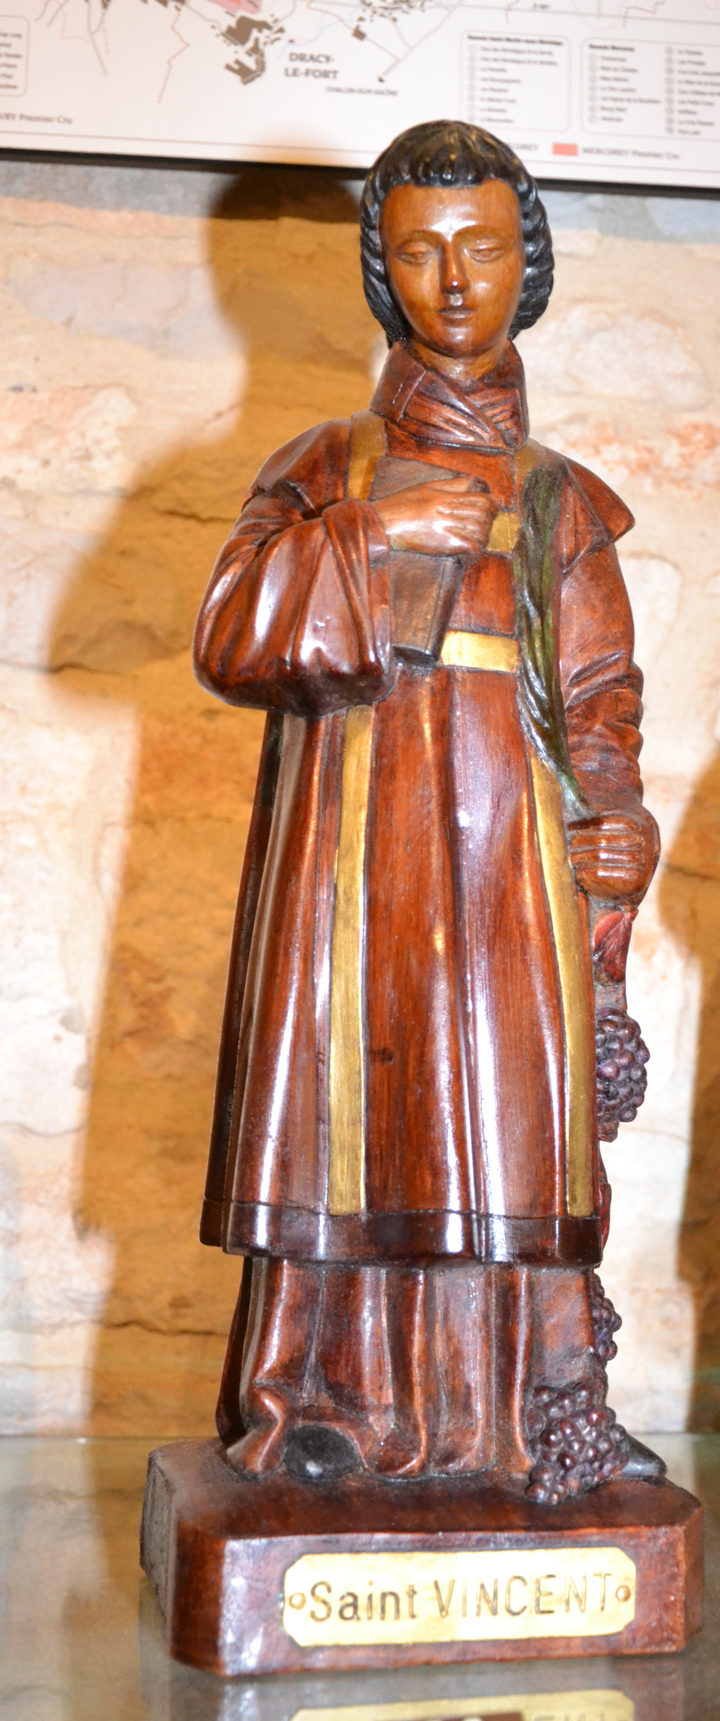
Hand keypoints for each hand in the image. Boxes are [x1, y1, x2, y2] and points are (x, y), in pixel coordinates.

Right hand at [373, 476, 496, 556]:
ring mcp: (447, 526)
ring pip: (481, 530)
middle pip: (484, 513)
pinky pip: (470, 546)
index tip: (489, 510)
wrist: (383, 523)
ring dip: (482, 537)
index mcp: (447, 495)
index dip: (491, 504)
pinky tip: (468, 554)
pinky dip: (474, 551)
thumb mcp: (427, 487)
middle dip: (488, 521)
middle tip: (482, 527)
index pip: (482, 497)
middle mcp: (450, 509)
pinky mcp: (444, 543)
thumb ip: (451, 486)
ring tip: (475, 541)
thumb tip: (472, 483)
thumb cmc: (401, 505)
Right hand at [568, 811, 659, 902]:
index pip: (599, 874)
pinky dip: (588, 824)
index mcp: (636, 882)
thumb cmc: (626, 872)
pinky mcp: (637, 822)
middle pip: (599, 854)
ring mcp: (642, 840)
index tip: (569, 870)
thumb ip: (617, 911)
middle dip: (577, 853)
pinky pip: (607, 822)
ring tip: (567, 840)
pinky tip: (575, 828)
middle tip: (564, 854)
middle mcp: (643, 860)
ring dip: (580, 838)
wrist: (645, 839)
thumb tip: (603, 932)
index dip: (580, 871)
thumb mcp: (625, 894)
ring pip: (601, 837)